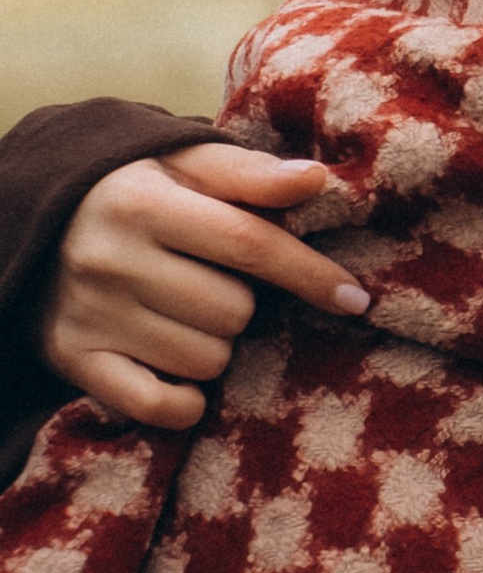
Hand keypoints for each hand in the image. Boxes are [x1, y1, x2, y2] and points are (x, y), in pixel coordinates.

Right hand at [40, 145, 369, 431]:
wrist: (38, 224)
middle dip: (243, 304)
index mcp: (142, 202)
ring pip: (205, 360)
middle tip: (212, 283)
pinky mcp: (72, 360)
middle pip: (233, 311)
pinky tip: (180, 372)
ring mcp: (88, 315)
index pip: (249, 244)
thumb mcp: (185, 166)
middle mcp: (109, 260)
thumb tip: (316, 180)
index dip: (309, 273)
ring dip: (215, 346)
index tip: (354, 296)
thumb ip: (250, 174)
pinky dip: (185, 400)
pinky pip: (159, 406)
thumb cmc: (139, 193)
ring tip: (185, 314)